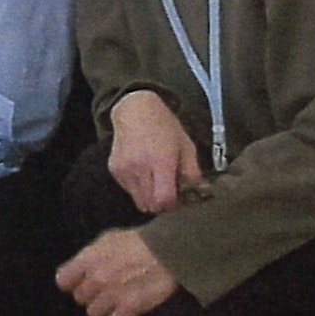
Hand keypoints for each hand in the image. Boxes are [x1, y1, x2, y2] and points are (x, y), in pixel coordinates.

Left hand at [56, 226, 181, 315]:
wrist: (167, 251)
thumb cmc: (137, 241)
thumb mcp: (107, 239)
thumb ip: (89, 256)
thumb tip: (76, 269)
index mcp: (88, 259)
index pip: (63, 281)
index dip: (71, 282)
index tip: (78, 283)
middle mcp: (96, 278)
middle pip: (80, 298)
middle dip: (90, 294)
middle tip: (104, 289)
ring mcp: (112, 294)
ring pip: (93, 313)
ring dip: (103, 308)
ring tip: (115, 300)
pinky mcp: (130, 307)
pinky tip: (125, 309)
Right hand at [107, 89, 207, 215]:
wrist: (135, 111)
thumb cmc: (165, 128)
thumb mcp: (186, 147)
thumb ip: (193, 173)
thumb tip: (200, 193)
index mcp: (161, 162)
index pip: (164, 200)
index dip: (173, 205)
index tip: (178, 198)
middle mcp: (140, 167)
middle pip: (151, 205)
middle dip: (162, 204)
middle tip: (168, 191)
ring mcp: (124, 169)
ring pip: (138, 201)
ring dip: (149, 197)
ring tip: (155, 181)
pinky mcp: (115, 169)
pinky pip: (129, 190)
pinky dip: (137, 188)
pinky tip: (143, 172)